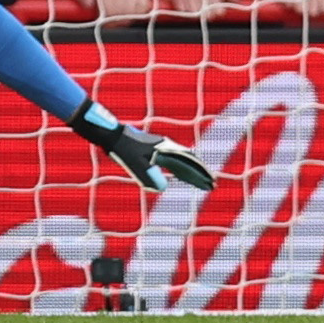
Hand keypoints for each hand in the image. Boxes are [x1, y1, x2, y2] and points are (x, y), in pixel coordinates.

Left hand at [69, 97, 215, 191]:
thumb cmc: (122, 149)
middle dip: (200, 174)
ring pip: (182, 161)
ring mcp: (161, 147)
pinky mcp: (154, 149)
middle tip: (212, 185)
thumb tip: (163, 187)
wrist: (111, 134)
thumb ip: (148, 177)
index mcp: (165, 149)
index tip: (211, 183)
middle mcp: (167, 147)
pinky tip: (181, 176)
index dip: (200, 174)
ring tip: (201, 182)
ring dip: (192, 172)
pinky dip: (181, 169)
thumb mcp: (135, 165)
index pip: (188, 163)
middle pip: (189, 162)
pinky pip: (173, 161)